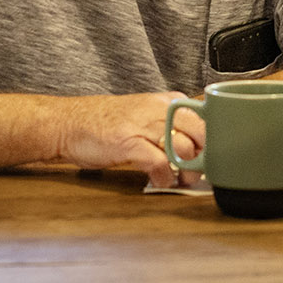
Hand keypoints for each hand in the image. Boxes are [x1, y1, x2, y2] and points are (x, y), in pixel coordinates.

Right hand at [56, 92, 203, 188]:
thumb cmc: (109, 124)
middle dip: (205, 157)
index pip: (205, 118)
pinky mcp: (127, 142)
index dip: (213, 142)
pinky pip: (158, 161)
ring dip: (187, 170)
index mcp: (168, 102)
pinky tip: (161, 180)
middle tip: (199, 172)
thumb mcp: (146, 116)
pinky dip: (164, 176)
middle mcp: (159, 109)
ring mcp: (143, 125)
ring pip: (183, 147)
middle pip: (200, 132)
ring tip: (182, 179)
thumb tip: (199, 150)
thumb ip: (171, 127)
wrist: (69, 123)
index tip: (212, 157)